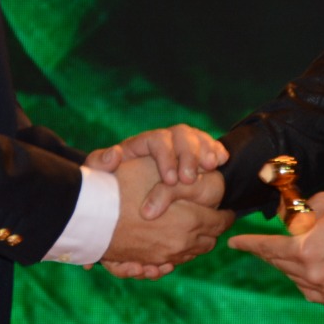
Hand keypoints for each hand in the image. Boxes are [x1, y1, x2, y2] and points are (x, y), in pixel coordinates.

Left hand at [85, 124, 228, 185]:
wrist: (134, 187)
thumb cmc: (118, 182)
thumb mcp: (104, 174)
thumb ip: (101, 163)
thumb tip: (113, 155)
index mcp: (143, 143)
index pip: (156, 141)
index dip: (165, 158)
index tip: (170, 180)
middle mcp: (165, 138)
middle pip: (180, 135)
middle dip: (188, 156)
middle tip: (190, 179)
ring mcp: (183, 142)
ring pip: (197, 137)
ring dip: (205, 151)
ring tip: (211, 167)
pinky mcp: (198, 151)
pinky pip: (210, 144)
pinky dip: (216, 149)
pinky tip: (222, 160)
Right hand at [101, 156, 231, 276]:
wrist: (91, 217)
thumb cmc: (122, 189)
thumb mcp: (155, 173)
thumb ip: (182, 177)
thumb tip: (204, 173)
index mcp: (190, 220)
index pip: (221, 221)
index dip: (226, 214)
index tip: (227, 209)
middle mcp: (182, 242)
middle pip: (210, 240)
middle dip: (214, 229)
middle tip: (215, 218)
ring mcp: (166, 255)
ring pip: (194, 252)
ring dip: (198, 240)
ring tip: (196, 228)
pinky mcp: (151, 262)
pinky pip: (175, 261)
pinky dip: (181, 251)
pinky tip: (176, 239)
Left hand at [228, 192, 323, 304]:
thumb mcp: (321, 203)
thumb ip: (296, 212)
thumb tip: (280, 218)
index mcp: (305, 250)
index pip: (267, 248)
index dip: (249, 244)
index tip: (234, 243)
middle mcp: (312, 274)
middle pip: (278, 264)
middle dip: (269, 252)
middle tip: (261, 244)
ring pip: (293, 278)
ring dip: (288, 264)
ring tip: (296, 249)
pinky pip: (309, 290)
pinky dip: (304, 279)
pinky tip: (308, 267)